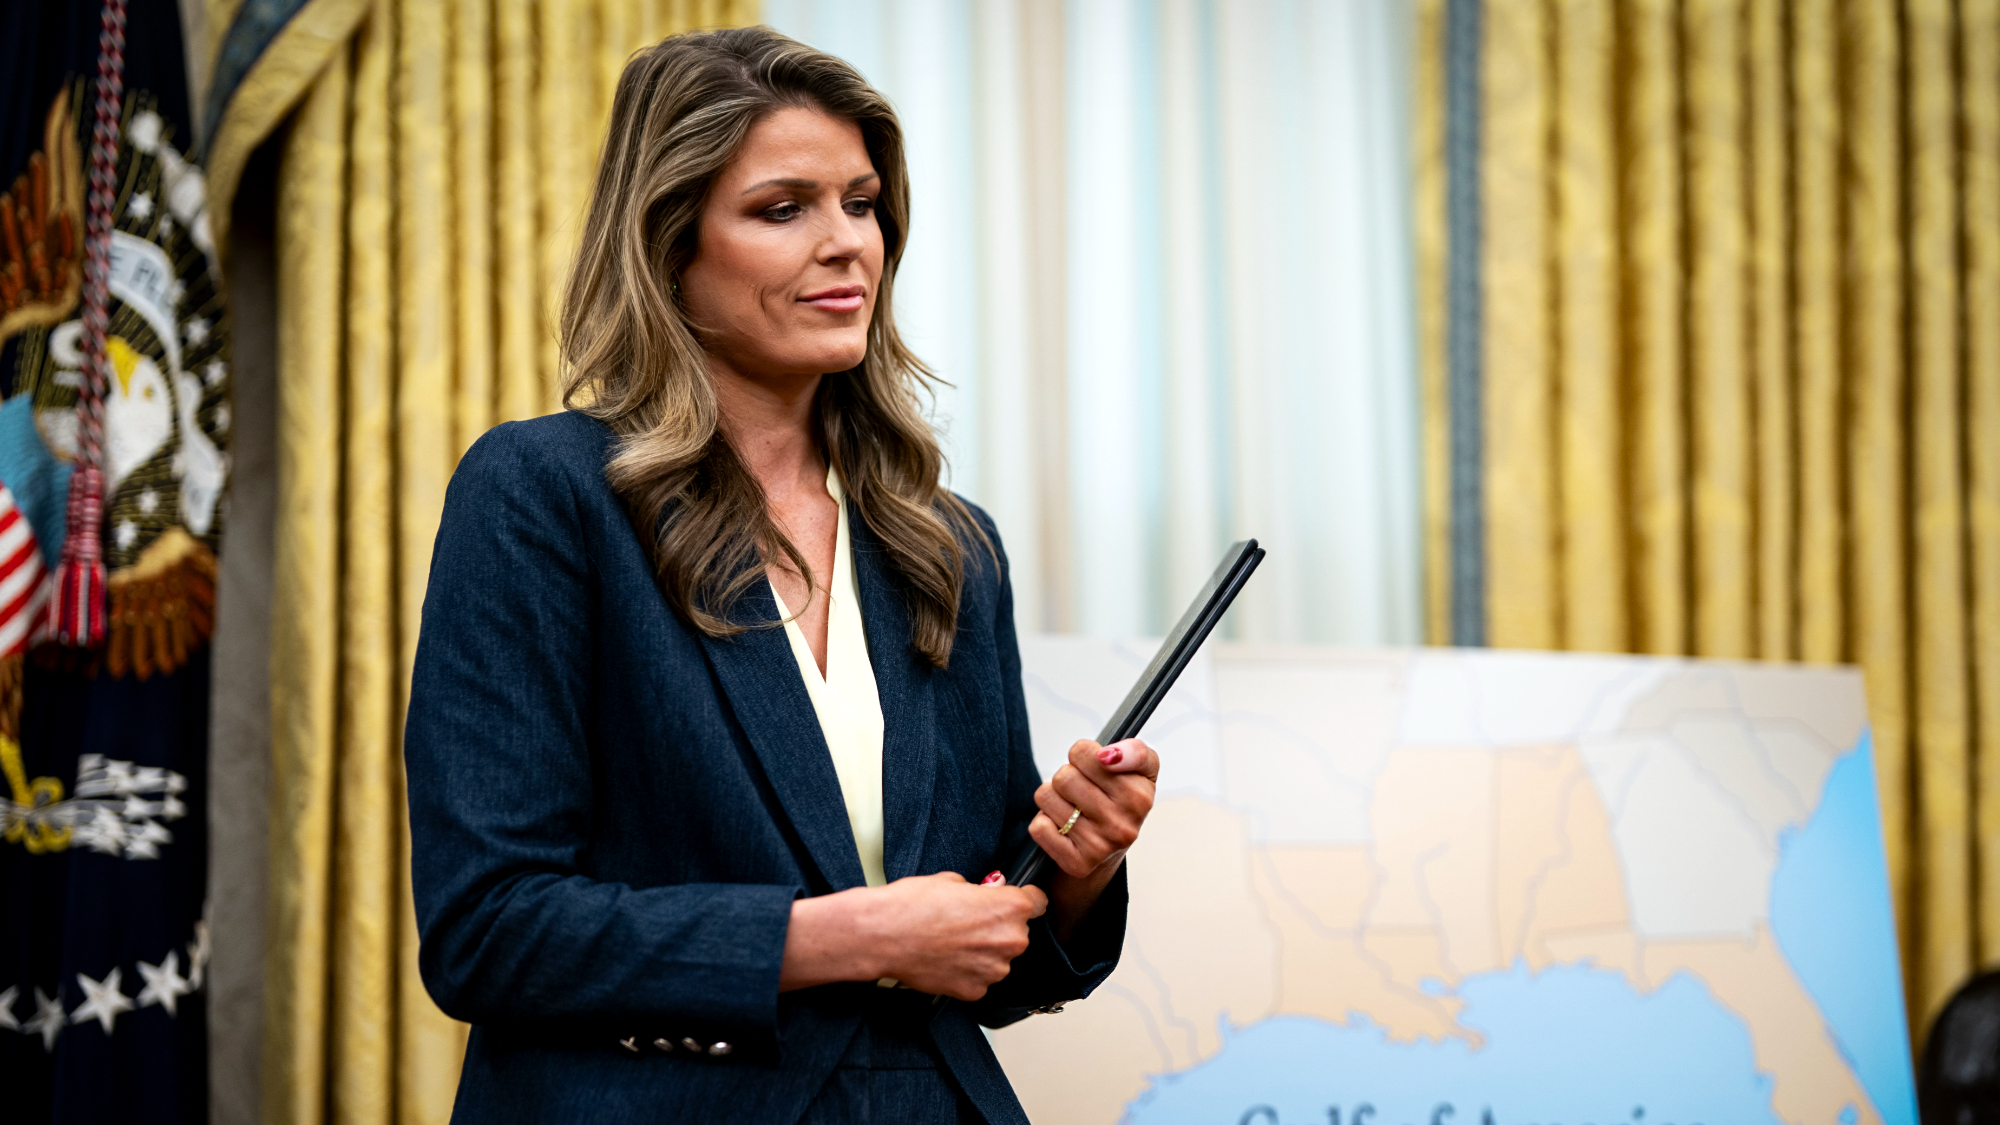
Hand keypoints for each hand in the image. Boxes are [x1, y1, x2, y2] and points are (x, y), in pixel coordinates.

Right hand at [780, 871, 1046, 1000]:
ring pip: (998, 959)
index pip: (1039, 903)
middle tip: (969, 922)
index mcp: (1010, 908)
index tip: (1018, 902)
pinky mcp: (974, 991)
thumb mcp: (953, 881)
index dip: (1025, 900)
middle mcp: (1010, 941)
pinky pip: (979, 979)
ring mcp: (993, 970)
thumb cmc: (913, 904)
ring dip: (983, 952)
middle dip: (998, 928)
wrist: (883, 935)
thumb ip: (981, 892)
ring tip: (951, 942)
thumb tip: (987, 895)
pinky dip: (967, 972)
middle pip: (1017, 934)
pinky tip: (945, 959)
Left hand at [1028, 738, 1157, 879]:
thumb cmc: (1120, 800)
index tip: (1095, 763)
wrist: (1111, 848)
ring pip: (1046, 797)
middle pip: (1063, 775)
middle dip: (1067, 776)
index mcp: (1141, 796)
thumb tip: (1107, 756)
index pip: (1086, 753)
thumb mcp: (1139, 769)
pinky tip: (1061, 826)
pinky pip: (1039, 827)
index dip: (1083, 754)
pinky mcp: (1077, 863)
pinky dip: (1044, 822)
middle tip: (1080, 788)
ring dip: (1053, 798)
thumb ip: (1134, 751)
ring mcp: (1100, 846)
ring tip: (1071, 806)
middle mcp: (1123, 825)